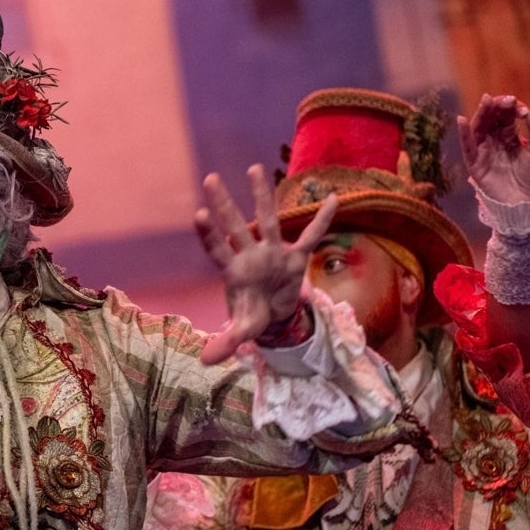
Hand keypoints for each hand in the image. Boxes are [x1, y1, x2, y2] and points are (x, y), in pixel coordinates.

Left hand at [195, 164, 336, 363]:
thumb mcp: (242, 331)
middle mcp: (250, 255)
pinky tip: (332, 198)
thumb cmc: (252, 316)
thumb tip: (204, 362)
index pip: (217, 250)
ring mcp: (273, 252)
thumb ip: (225, 343)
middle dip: (224, 204)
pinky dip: (322, 220)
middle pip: (236, 225)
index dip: (208, 235)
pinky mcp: (296, 256)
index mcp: (234, 271)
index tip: (198, 214)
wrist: (275, 314)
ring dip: (262, 195)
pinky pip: (311, 236)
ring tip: (253, 168)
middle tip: (210, 178)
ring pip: (268, 218)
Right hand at [459, 94, 529, 205]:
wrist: (525, 203)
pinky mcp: (475, 165)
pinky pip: (467, 147)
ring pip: (478, 129)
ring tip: (486, 101)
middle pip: (491, 120)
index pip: (506, 117)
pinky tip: (460, 119)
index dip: (511, 109)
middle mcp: (495, 143)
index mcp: (510, 138)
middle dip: (496, 108)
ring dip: (481, 114)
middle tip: (504, 100)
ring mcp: (483, 153)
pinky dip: (463, 133)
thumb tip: (529, 111)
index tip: (520, 107)